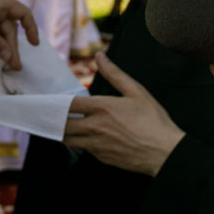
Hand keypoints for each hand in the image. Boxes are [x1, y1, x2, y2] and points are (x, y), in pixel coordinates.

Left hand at [0, 0, 38, 69]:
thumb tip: (11, 59)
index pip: (23, 13)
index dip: (31, 27)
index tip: (34, 44)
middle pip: (10, 28)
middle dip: (13, 46)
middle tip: (15, 66)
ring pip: (1, 34)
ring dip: (5, 49)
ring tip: (10, 66)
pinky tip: (0, 58)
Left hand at [62, 53, 184, 174]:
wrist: (164, 152)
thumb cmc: (153, 121)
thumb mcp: (137, 92)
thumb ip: (115, 74)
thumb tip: (100, 56)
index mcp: (102, 108)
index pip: (69, 104)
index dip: (56, 102)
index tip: (50, 100)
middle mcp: (95, 127)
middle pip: (63, 124)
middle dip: (53, 119)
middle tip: (48, 114)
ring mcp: (96, 145)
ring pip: (68, 139)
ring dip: (62, 132)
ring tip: (59, 125)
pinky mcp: (102, 157)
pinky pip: (83, 149)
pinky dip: (79, 142)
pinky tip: (83, 136)